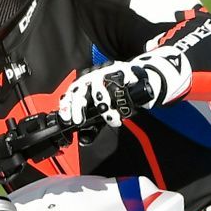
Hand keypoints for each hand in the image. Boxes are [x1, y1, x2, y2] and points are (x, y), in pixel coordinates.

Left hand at [59, 50, 191, 127]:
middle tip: (81, 119)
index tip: (68, 119)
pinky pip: (123, 81)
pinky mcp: (127, 70)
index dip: (68, 104)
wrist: (142, 81)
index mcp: (87, 83)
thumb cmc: (119, 97)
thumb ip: (94, 125)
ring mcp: (110, 71)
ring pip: (101, 84)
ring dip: (105, 105)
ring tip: (112, 119)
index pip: (73, 91)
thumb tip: (84, 140)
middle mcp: (96, 75)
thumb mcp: (104, 111)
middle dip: (79, 104)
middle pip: (82, 86)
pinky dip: (124, 96)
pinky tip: (125, 109)